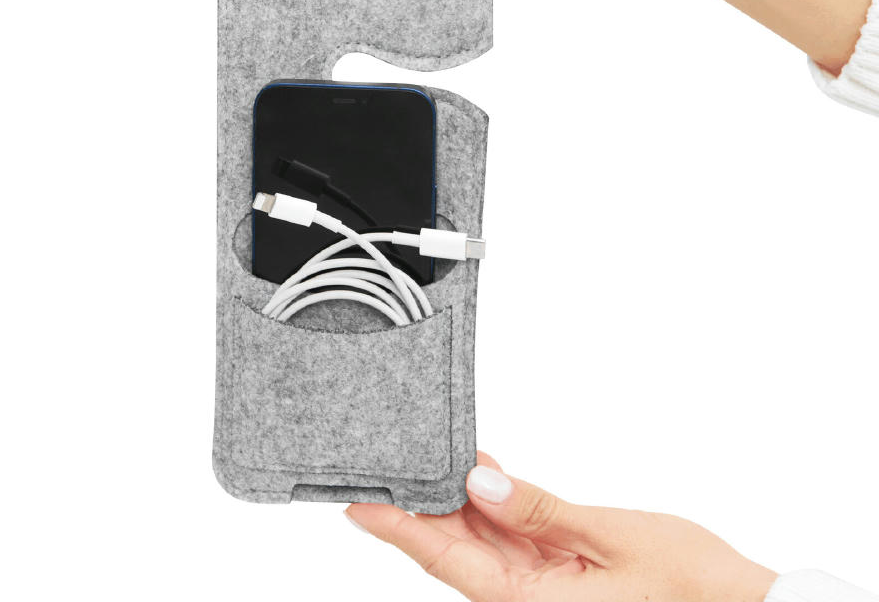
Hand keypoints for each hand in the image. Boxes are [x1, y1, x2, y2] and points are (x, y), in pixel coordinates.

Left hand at [345, 452, 776, 601]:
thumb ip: (538, 509)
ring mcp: (541, 584)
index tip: (356, 502)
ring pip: (477, 537)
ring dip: (449, 499)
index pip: (446, 559)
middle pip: (453, 547)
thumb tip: (477, 480)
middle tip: (378, 463)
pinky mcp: (558, 568)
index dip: (398, 528)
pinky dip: (488, 500)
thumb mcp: (610, 538)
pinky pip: (509, 533)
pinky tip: (475, 468)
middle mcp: (526, 598)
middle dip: (414, 506)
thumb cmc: (687, 582)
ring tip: (418, 455)